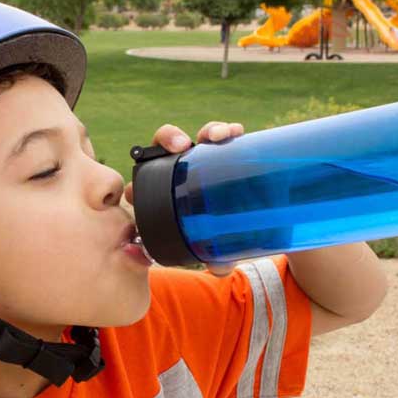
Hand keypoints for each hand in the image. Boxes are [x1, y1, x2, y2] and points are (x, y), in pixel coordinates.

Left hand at [125, 121, 244, 276]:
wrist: (261, 222)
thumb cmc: (227, 235)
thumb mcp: (220, 249)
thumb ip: (216, 257)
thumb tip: (217, 267)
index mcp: (170, 195)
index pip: (143, 185)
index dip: (136, 186)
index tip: (135, 193)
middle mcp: (187, 171)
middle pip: (167, 147)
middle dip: (167, 139)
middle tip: (179, 147)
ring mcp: (208, 160)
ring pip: (199, 136)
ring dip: (204, 131)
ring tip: (216, 137)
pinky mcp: (231, 153)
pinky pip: (226, 135)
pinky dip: (228, 130)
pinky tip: (236, 132)